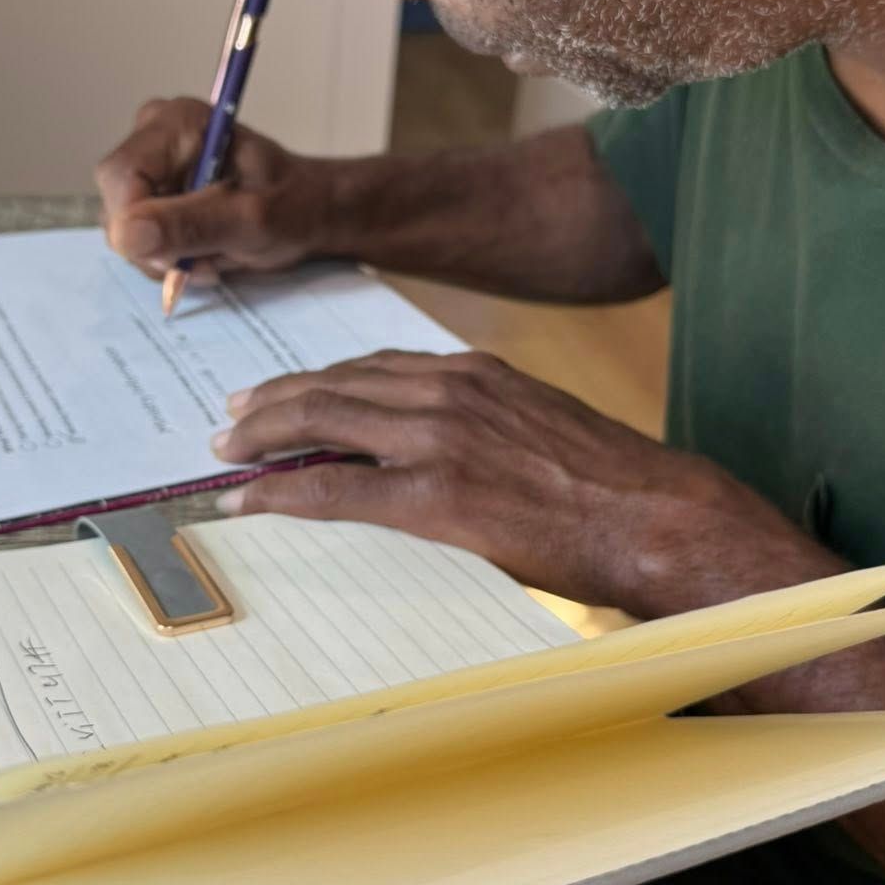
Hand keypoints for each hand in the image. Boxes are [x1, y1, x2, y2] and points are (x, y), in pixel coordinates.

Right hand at [97, 98, 333, 280]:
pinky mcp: (150, 196)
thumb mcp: (250, 220)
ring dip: (167, 257)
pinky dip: (170, 258)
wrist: (308, 211)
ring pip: (125, 231)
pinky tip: (204, 253)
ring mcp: (149, 168)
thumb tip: (128, 234)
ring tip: (214, 253)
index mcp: (177, 123)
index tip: (174, 256)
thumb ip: (190, 224)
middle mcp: (153, 138)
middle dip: (158, 245)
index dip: (135, 223)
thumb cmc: (292, 206)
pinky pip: (138, 240)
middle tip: (209, 256)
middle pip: (117, 206)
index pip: (120, 176)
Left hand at [211, 350, 817, 615]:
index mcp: (474, 373)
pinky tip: (247, 500)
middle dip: (270, 404)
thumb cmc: (609, 488)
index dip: (314, 381)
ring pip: (321, 424)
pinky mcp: (436, 497)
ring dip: (262, 439)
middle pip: (332, 386)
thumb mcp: (539, 427)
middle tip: (229, 422)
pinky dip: (280, 493)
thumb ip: (481, 425)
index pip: (370, 366)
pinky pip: (334, 490)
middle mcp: (448, 392)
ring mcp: (439, 440)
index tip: (276, 395)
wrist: (657, 517)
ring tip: (226, 455)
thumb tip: (435, 449)